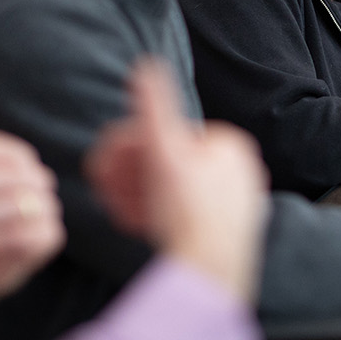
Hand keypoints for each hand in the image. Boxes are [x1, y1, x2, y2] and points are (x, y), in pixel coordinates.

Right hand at [85, 60, 269, 302]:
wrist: (207, 274)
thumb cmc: (188, 213)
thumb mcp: (165, 153)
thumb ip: (155, 108)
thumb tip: (146, 65)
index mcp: (229, 146)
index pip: (166, 136)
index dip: (127, 149)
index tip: (101, 167)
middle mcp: (239, 172)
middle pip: (168, 164)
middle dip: (129, 174)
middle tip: (102, 188)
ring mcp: (234, 204)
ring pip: (171, 190)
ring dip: (136, 195)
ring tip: (115, 209)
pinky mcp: (224, 232)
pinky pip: (183, 214)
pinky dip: (155, 214)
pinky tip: (134, 224)